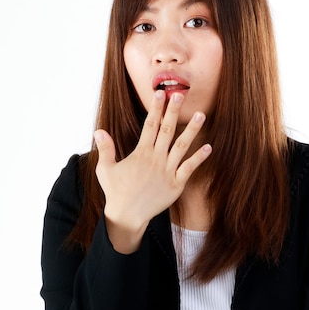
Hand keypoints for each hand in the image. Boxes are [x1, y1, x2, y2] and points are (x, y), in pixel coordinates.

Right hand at [94, 90, 211, 252]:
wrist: (127, 215)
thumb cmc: (116, 192)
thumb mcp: (105, 169)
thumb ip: (105, 149)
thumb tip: (99, 131)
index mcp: (140, 153)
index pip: (149, 125)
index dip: (155, 109)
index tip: (160, 94)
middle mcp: (155, 159)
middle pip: (167, 130)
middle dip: (173, 112)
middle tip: (180, 95)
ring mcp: (167, 171)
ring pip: (182, 146)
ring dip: (192, 130)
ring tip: (201, 114)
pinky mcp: (176, 184)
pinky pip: (189, 168)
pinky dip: (199, 158)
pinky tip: (209, 147)